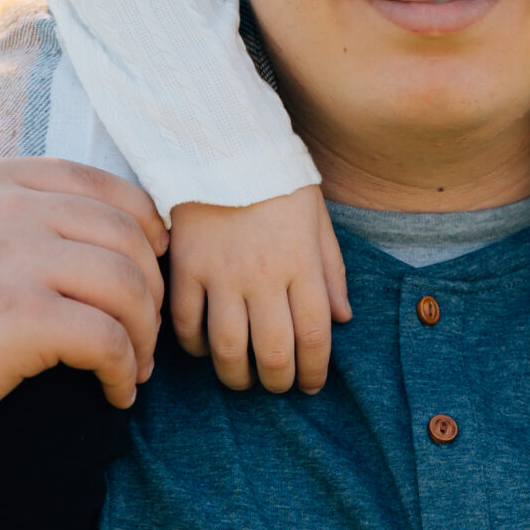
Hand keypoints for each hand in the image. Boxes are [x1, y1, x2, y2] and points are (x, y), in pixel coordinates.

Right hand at [0, 158, 168, 448]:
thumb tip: (53, 213)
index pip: (101, 185)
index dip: (142, 227)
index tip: (149, 267)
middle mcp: (7, 207)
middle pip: (127, 234)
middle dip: (152, 285)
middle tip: (149, 330)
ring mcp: (14, 258)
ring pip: (129, 284)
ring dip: (146, 333)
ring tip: (137, 367)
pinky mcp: (20, 319)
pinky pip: (109, 339)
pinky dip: (126, 370)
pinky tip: (117, 394)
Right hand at [169, 185, 350, 393]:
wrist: (223, 143)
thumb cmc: (278, 181)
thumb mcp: (318, 218)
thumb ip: (332, 270)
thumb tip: (342, 319)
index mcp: (302, 263)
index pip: (315, 335)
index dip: (315, 370)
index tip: (312, 384)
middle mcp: (264, 274)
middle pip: (273, 351)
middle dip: (278, 382)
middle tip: (278, 386)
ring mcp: (222, 273)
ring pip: (227, 348)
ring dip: (236, 376)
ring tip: (242, 379)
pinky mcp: (186, 267)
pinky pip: (186, 323)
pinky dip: (195, 346)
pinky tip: (205, 349)